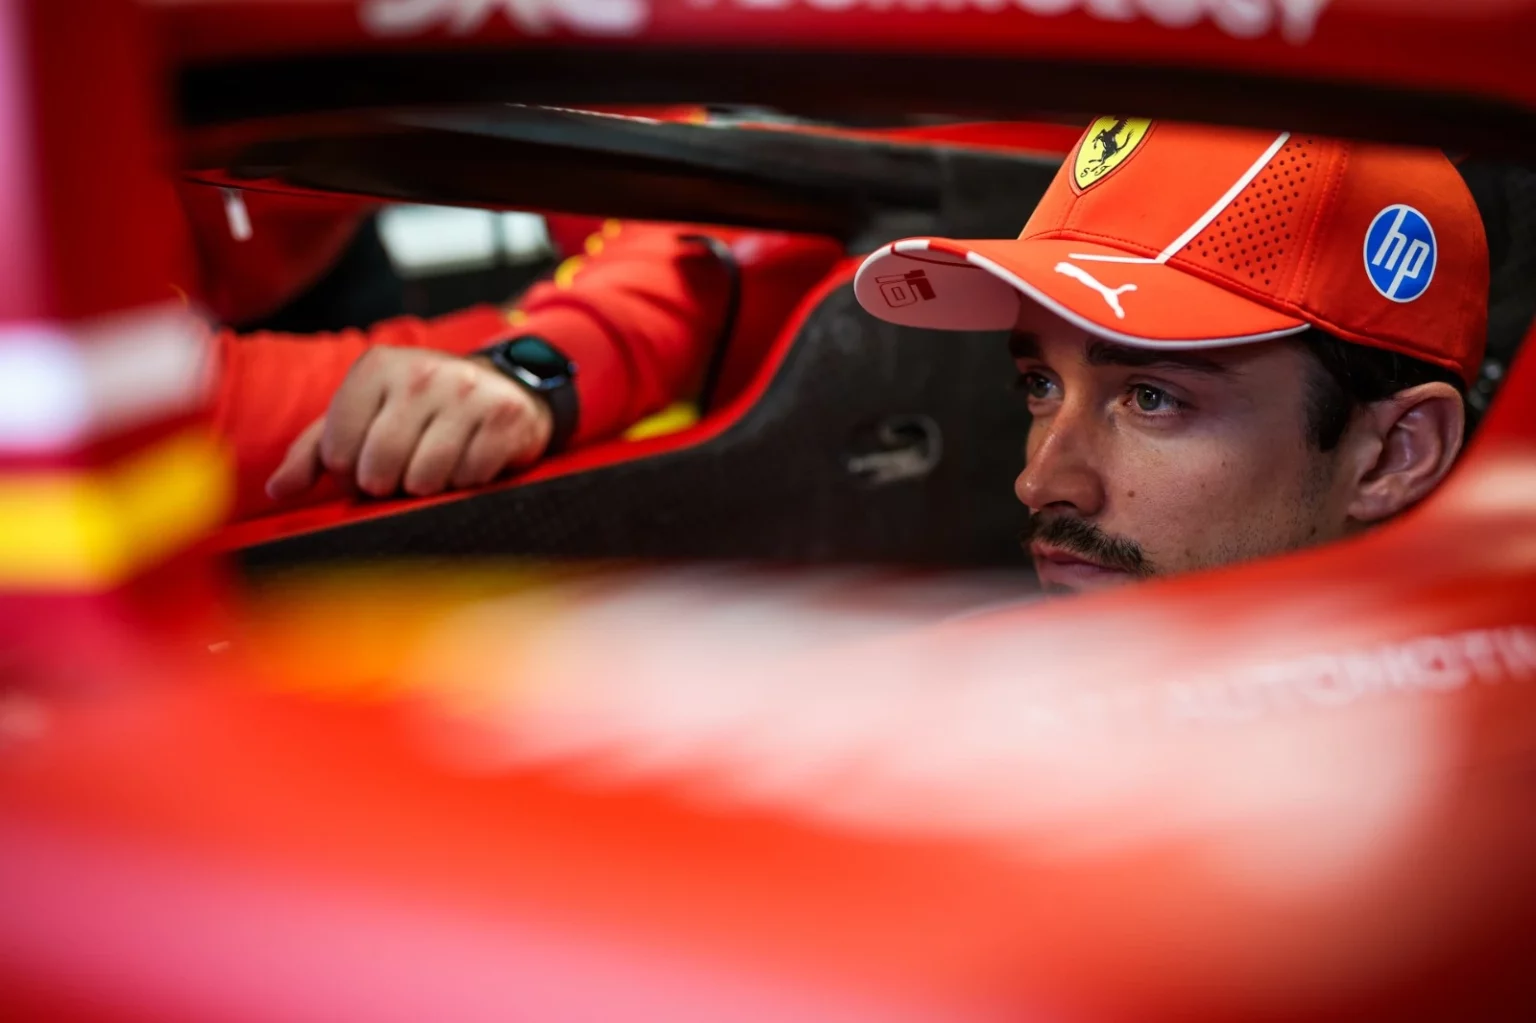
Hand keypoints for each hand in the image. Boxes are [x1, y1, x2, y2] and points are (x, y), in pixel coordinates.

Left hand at [266, 346, 553, 501]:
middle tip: (403, 469)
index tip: (368, 461)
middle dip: (389, 483)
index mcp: (375, 367)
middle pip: (379, 468)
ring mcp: (466, 391)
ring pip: (425, 479)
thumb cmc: (420, 409)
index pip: (338, 451)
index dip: (350, 473)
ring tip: (438, 464)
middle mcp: (420, 372)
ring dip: (429, 485)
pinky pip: (470, 478)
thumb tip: (277, 490)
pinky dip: (467, 481)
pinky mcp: (504, 414)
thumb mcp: (364, 417)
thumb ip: (316, 451)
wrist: (504, 388)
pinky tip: (470, 458)